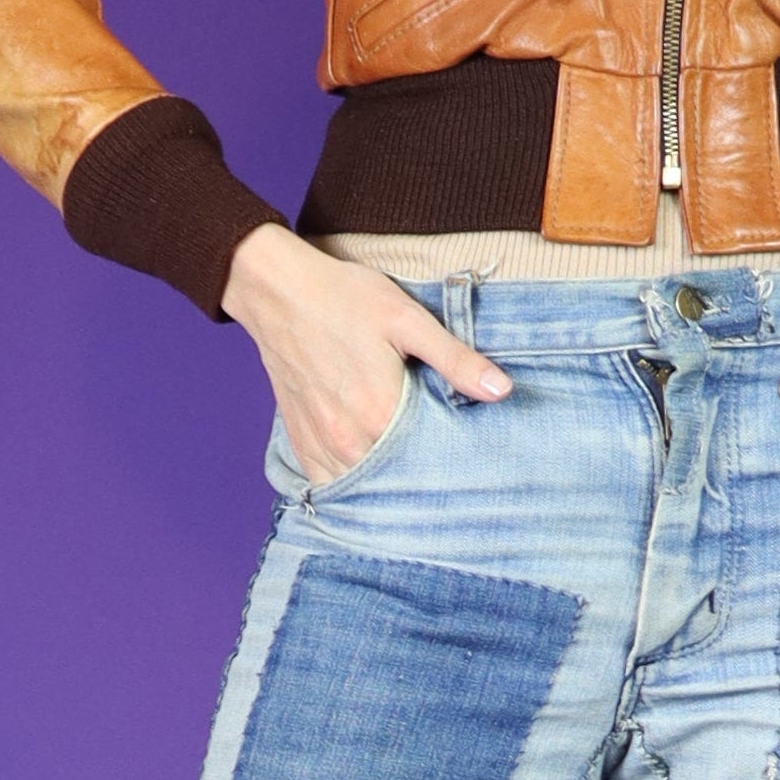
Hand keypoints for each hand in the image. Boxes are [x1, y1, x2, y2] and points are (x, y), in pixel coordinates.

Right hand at [223, 222, 511, 482]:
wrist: (277, 290)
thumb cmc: (344, 298)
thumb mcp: (408, 320)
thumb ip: (455, 360)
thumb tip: (502, 390)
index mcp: (380, 413)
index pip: (427, 463)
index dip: (449, 466)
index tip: (466, 465)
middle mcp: (347, 439)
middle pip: (394, 482)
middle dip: (419, 482)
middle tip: (444, 478)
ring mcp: (320, 443)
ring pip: (360, 489)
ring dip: (384, 488)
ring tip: (409, 479)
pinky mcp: (300, 440)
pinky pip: (327, 482)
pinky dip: (349, 484)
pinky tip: (369, 476)